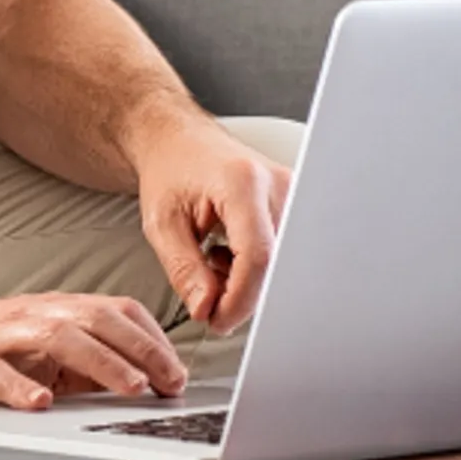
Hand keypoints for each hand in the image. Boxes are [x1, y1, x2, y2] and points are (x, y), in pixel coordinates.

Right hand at [0, 294, 189, 413]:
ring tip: (128, 386)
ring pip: (53, 336)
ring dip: (99, 361)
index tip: (176, 372)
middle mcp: (28, 315)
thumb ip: (85, 365)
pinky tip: (40, 403)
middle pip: (92, 318)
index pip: (112, 311)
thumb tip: (143, 383)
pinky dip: (18, 387)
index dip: (150, 339)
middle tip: (167, 381)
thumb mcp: (41, 358)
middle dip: (138, 349)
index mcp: (52, 312)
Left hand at [132, 116, 292, 329]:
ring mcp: (295, 194)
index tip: (217, 320)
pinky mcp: (298, 205)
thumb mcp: (162, 223)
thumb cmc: (170, 171)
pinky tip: (231, 252)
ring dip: (247, 279)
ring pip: (283, 265)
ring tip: (214, 258)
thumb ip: (184, 269)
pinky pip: (285, 254)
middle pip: (276, 264)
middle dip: (242, 293)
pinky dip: (256, 267)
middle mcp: (280, 186)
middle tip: (207, 290)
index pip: (258, 256)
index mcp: (243, 182)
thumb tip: (208, 310)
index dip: (240, 298)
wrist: (180, 139)